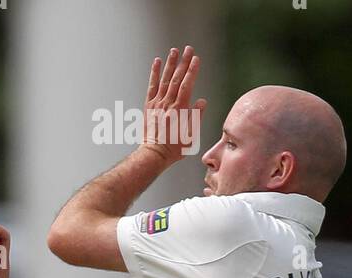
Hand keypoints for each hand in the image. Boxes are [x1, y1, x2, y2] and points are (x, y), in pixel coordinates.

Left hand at [143, 45, 206, 163]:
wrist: (153, 155)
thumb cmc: (174, 148)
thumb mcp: (190, 135)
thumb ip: (196, 117)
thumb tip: (202, 101)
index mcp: (179, 110)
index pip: (186, 85)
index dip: (192, 71)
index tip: (196, 58)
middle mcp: (167, 104)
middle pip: (176, 79)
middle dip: (183, 62)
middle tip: (189, 48)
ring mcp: (157, 104)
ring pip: (164, 80)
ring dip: (170, 64)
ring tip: (174, 50)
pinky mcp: (149, 106)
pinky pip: (152, 87)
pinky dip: (154, 74)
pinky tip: (157, 62)